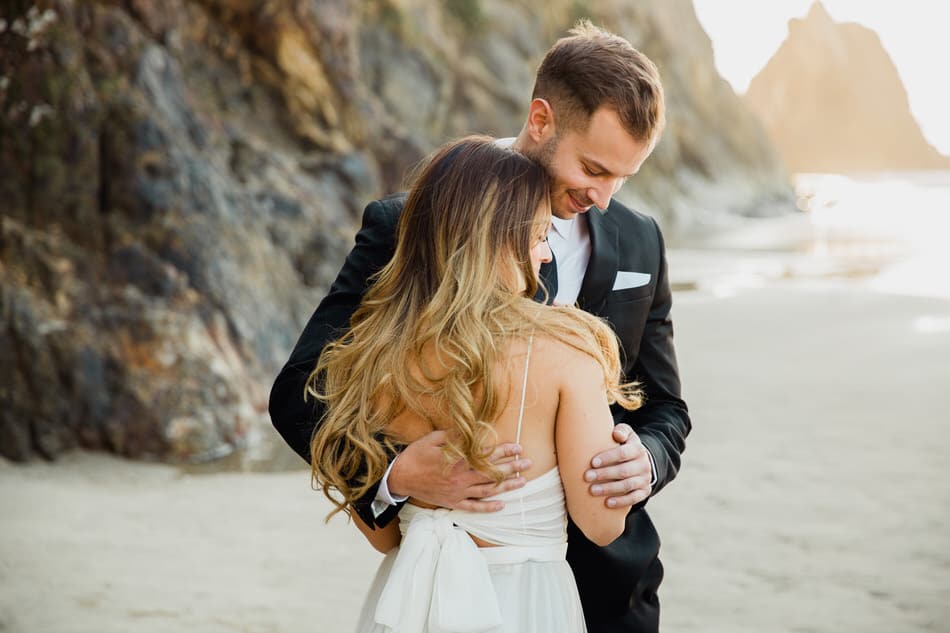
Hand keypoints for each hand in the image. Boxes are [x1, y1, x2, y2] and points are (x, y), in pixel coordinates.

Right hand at [388, 430, 531, 511]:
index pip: (486, 455)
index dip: (504, 451)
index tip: (518, 447)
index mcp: (457, 460)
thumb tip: (473, 427)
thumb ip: (455, 436)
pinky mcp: (453, 502)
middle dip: (512, 468)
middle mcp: (460, 477)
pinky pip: (474, 507)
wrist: (400, 477)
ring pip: (487, 490)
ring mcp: (458, 492)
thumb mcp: (434, 439)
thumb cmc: (417, 454)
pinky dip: (488, 508)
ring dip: (506, 487)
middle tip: (528, 463)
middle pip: (491, 473)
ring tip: (522, 482)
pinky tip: (502, 506)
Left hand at [584, 424, 652, 507]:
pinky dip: (621, 501)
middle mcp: (644, 464)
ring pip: (628, 485)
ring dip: (609, 489)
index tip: (593, 462)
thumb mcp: (626, 434)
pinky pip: (634, 498)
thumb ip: (621, 431)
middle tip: (587, 477)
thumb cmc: (625, 445)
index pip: (623, 453)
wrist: (641, 460)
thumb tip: (616, 434)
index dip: (608, 458)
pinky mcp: (645, 491)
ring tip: (592, 490)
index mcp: (637, 448)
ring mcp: (645, 479)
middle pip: (624, 471)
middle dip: (604, 474)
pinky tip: (607, 503)